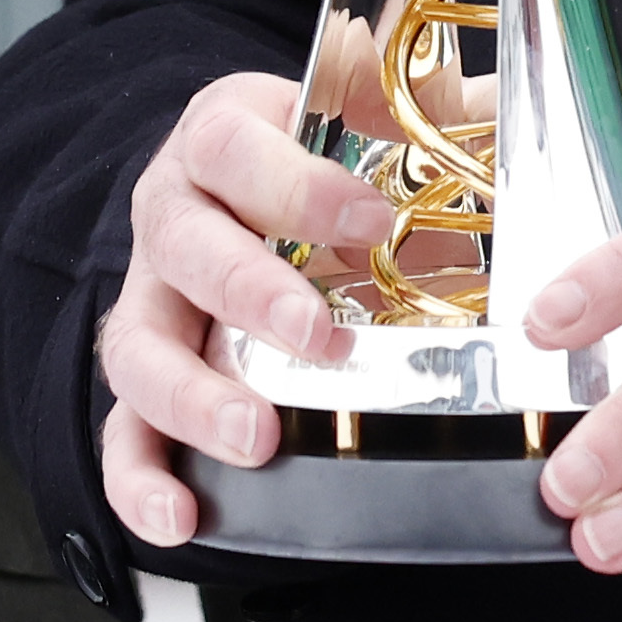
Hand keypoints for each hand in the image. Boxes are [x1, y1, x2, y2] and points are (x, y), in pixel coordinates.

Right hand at [96, 69, 396, 548]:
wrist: (243, 188)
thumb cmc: (314, 158)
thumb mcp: (364, 114)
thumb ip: (423, 106)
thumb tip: (500, 106)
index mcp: (222, 137)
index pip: (233, 146)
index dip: (297, 184)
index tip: (372, 219)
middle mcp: (172, 215)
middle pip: (185, 247)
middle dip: (251, 293)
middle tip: (317, 337)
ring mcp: (150, 300)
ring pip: (138, 347)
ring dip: (193, 397)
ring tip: (255, 437)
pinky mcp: (146, 375)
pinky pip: (120, 430)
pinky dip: (139, 478)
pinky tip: (178, 516)